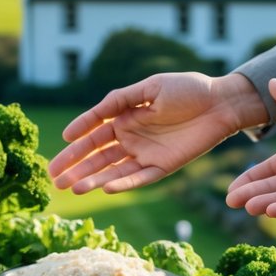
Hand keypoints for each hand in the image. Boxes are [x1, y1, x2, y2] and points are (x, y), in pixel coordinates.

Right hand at [48, 72, 268, 193]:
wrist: (221, 102)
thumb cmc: (187, 89)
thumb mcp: (149, 87)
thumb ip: (119, 100)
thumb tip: (89, 118)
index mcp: (124, 118)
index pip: (93, 132)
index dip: (76, 141)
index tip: (61, 146)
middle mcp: (131, 138)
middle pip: (97, 156)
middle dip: (75, 167)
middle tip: (54, 179)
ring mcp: (146, 154)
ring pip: (113, 171)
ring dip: (93, 180)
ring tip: (73, 188)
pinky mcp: (163, 166)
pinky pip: (140, 178)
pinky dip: (123, 184)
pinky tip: (105, 188)